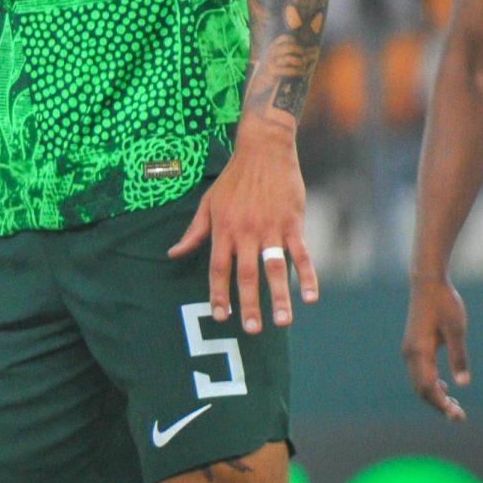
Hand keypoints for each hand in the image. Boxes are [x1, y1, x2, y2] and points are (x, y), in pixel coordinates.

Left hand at [170, 128, 315, 332]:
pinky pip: (301, 254)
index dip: (218, 294)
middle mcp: (245, 233)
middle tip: (250, 331)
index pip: (217, 269)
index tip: (220, 317)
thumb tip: (173, 253)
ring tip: (282, 322)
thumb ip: (194, 232)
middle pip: (245, 275)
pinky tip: (310, 297)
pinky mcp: (293, 223)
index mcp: (223, 230)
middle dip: (248, 304)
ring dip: (279, 297)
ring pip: (274, 269)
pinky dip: (306, 276)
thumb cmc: (233, 180)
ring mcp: (270, 229)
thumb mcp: (208, 204)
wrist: (263, 151)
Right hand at [403, 276, 469, 421]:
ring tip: (455, 405)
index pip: (428, 387)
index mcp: (419, 352)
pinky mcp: (413, 346)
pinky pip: (418, 373)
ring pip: (418, 382)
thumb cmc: (444, 304)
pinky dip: (430, 384)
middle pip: (421, 389)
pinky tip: (445, 387)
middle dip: (438, 405)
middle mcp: (410, 354)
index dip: (442, 404)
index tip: (458, 416)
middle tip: (459, 417)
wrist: (426, 284)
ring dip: (435, 396)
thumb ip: (458, 357)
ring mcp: (409, 350)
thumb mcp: (457, 330)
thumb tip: (462, 384)